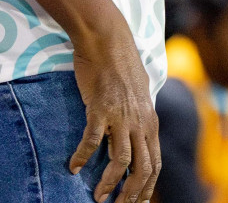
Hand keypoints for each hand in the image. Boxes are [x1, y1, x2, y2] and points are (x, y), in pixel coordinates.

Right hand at [69, 23, 159, 202]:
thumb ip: (140, 116)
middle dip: (131, 194)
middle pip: (143, 169)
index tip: (137, 202)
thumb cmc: (122, 66)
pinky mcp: (100, 109)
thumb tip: (138, 134)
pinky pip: (92, 141)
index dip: (147, 188)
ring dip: (109, 183)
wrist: (108, 40)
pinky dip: (82, 158)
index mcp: (150, 121)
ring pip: (120, 161)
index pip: (155, 163)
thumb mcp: (139, 94)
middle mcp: (139, 122)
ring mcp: (121, 116)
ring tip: (98, 197)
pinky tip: (72, 167)